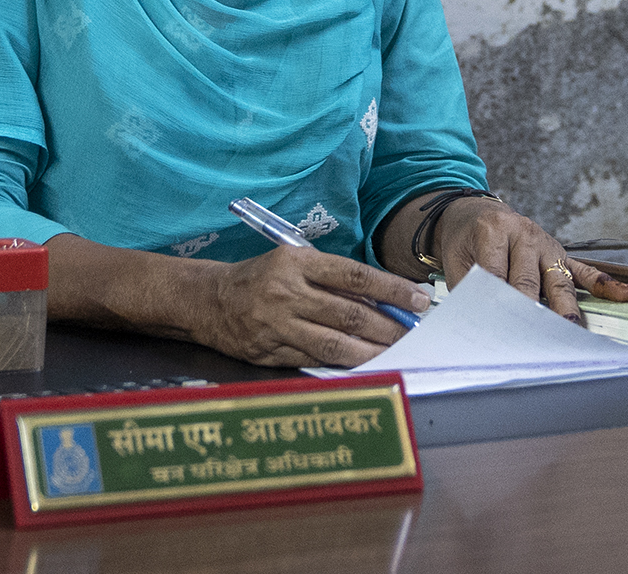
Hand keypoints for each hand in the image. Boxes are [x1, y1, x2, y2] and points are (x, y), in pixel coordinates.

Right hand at [190, 246, 430, 367]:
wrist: (208, 300)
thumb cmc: (261, 277)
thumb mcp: (295, 263)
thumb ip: (334, 280)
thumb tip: (383, 300)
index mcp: (296, 263)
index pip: (355, 276)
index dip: (391, 289)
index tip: (419, 299)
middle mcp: (286, 293)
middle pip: (349, 315)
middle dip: (388, 327)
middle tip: (414, 333)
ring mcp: (276, 326)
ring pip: (334, 344)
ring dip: (371, 351)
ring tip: (395, 352)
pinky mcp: (268, 353)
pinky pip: (313, 361)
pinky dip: (341, 364)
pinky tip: (362, 364)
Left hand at [434, 198, 627, 319]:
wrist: (475, 210)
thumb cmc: (466, 238)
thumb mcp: (456, 258)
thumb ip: (468, 287)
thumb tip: (479, 321)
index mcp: (493, 231)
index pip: (496, 274)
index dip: (497, 304)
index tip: (500, 331)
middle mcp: (525, 235)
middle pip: (530, 281)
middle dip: (532, 312)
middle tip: (534, 340)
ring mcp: (547, 244)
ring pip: (559, 281)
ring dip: (566, 309)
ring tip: (572, 332)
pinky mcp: (561, 254)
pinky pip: (585, 270)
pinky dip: (606, 284)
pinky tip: (627, 295)